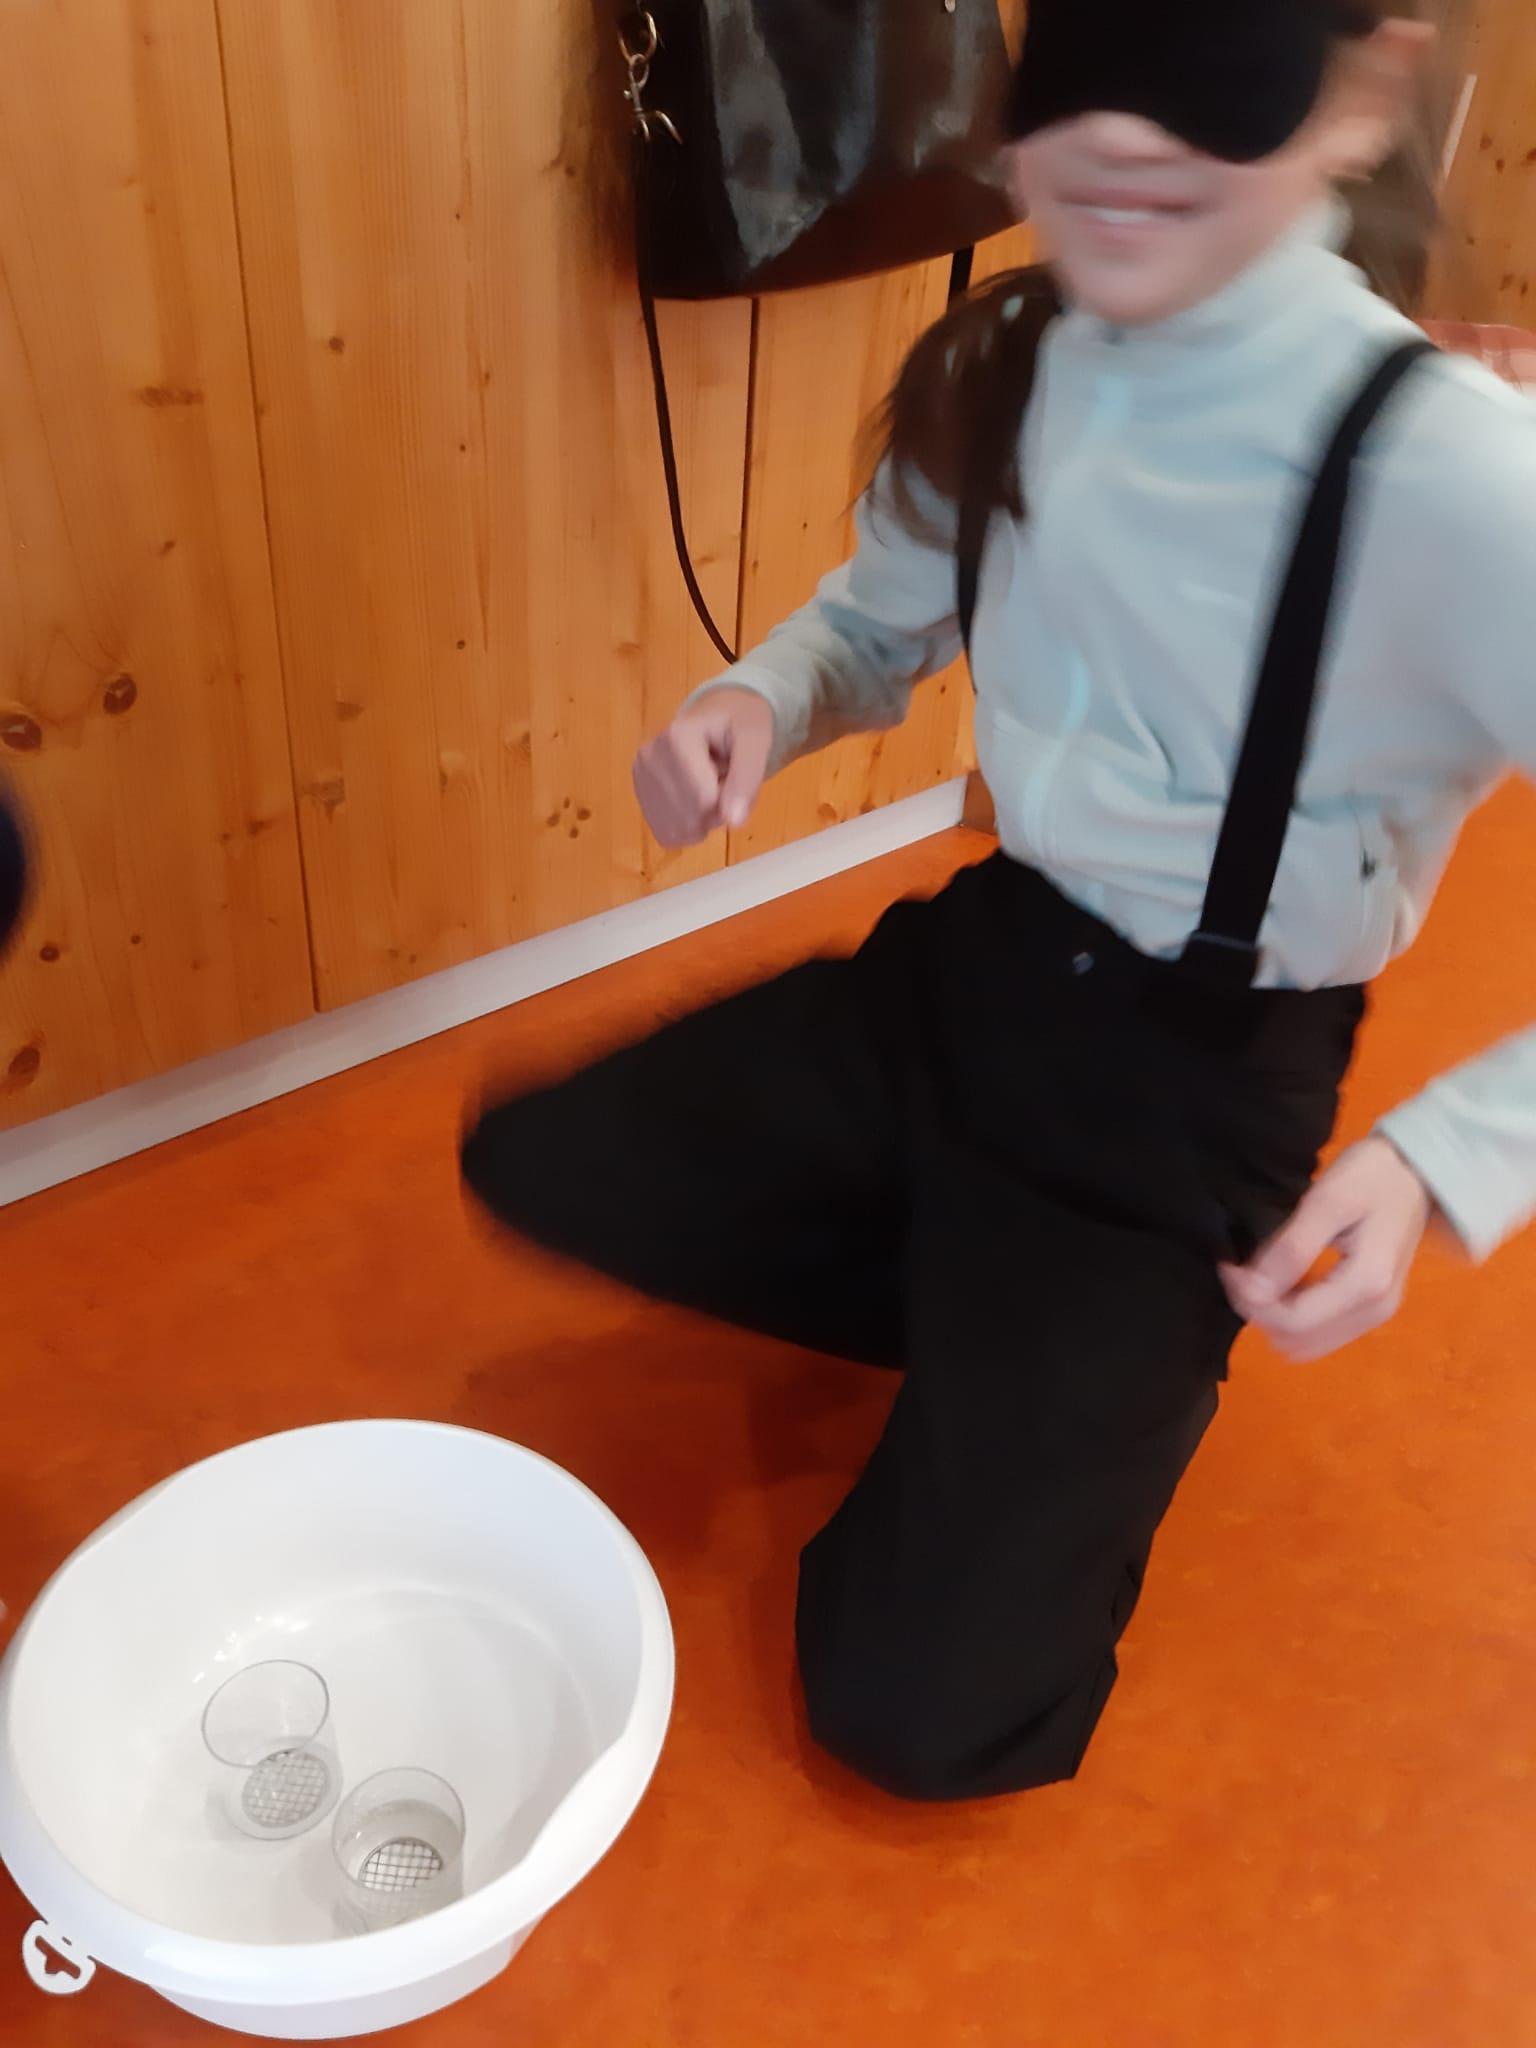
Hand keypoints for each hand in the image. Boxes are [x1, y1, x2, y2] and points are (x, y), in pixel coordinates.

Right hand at [633, 688, 774, 847]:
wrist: (716, 715)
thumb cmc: (738, 724)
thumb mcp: (756, 741)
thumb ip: (747, 779)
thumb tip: (733, 822)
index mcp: (676, 737)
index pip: (705, 799)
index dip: (730, 800)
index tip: (735, 772)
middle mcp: (649, 757)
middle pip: (691, 818)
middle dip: (718, 811)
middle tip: (724, 779)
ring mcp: (640, 777)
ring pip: (678, 830)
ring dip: (704, 821)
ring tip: (710, 786)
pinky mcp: (639, 794)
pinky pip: (667, 833)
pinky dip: (688, 828)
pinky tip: (695, 802)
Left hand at [1219, 1136, 1432, 1362]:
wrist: (1415, 1173)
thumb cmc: (1372, 1177)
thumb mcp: (1327, 1201)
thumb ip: (1291, 1249)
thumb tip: (1252, 1291)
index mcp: (1366, 1286)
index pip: (1291, 1322)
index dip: (1252, 1300)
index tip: (1230, 1266)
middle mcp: (1373, 1312)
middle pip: (1297, 1340)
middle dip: (1261, 1310)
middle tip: (1242, 1270)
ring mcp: (1375, 1315)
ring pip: (1306, 1343)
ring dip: (1275, 1315)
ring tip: (1260, 1275)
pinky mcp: (1370, 1310)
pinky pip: (1320, 1331)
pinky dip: (1293, 1314)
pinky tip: (1282, 1282)